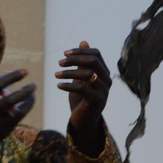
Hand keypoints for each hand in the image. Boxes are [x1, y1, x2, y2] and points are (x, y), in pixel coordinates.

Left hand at [56, 40, 110, 155]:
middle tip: (59, 63)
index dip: (80, 51)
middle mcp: (107, 80)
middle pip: (93, 61)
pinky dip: (68, 85)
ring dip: (69, 72)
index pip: (96, 53)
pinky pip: (82, 89)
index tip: (64, 53)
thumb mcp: (81, 78)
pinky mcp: (97, 101)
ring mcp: (104, 91)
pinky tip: (58, 86)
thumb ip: (83, 62)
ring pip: (88, 74)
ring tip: (56, 74)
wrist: (84, 121)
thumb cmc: (82, 98)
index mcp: (104, 72)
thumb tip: (83, 41)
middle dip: (75, 59)